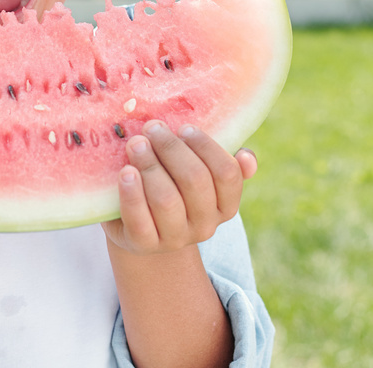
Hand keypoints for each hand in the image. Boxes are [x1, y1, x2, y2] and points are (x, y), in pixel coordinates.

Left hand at [101, 120, 256, 254]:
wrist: (137, 225)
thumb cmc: (170, 184)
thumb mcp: (195, 172)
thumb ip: (219, 160)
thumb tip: (247, 156)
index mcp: (225, 206)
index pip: (227, 174)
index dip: (206, 147)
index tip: (184, 127)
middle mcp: (205, 226)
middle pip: (195, 181)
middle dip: (171, 149)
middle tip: (152, 127)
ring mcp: (175, 238)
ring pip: (167, 199)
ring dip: (149, 165)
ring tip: (135, 144)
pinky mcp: (144, 245)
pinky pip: (140, 220)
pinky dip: (132, 193)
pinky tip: (125, 172)